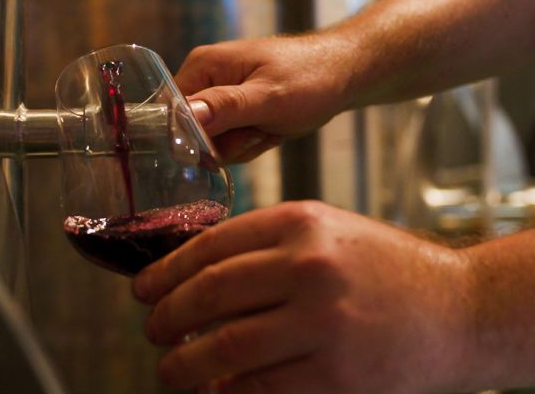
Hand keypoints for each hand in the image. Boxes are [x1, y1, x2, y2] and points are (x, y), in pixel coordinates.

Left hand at [132, 201, 472, 393]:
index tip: (144, 289)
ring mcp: (322, 322)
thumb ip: (266, 243)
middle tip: (153, 329)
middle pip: (210, 292)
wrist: (455, 307)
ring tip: (169, 368)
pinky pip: (257, 387)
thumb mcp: (325, 231)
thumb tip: (195, 268)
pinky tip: (213, 389)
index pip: (212, 245)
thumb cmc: (382, 265)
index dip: (167, 270)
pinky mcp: (335, 376)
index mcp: (301, 221)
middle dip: (167, 315)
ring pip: (224, 346)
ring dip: (183, 363)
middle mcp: (308, 265)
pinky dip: (224, 391)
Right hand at [176, 34, 355, 162]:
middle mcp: (205, 79)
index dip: (197, 137)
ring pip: (214, 141)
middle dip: (229, 142)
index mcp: (204, 66)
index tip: (234, 136)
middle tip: (260, 130)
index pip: (173, 113)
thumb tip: (182, 119)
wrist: (344, 73)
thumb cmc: (311, 78)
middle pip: (194, 132)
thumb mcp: (268, 97)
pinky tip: (273, 129)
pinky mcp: (236, 108)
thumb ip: (225, 108)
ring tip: (271, 126)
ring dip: (245, 143)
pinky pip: (230, 139)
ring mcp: (221, 95)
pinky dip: (253, 141)